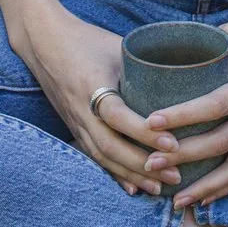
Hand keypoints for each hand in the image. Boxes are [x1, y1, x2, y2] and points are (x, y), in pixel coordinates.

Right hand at [10, 9, 175, 197]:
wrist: (43, 41)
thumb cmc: (86, 38)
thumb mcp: (118, 47)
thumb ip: (144, 67)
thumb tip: (184, 80)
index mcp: (91, 85)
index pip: (118, 116)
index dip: (145, 132)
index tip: (173, 144)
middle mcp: (80, 109)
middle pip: (110, 146)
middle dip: (144, 165)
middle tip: (175, 175)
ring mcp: (74, 122)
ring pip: (102, 156)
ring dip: (132, 174)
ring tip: (159, 187)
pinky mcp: (73, 128)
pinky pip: (94, 156)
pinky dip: (114, 173)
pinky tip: (133, 188)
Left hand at [140, 9, 227, 209]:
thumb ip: (207, 42)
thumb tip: (169, 48)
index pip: (214, 105)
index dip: (183, 115)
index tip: (151, 121)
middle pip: (221, 144)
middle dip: (184, 157)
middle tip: (150, 163)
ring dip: (205, 187)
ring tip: (175, 200)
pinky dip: (225, 187)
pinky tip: (202, 199)